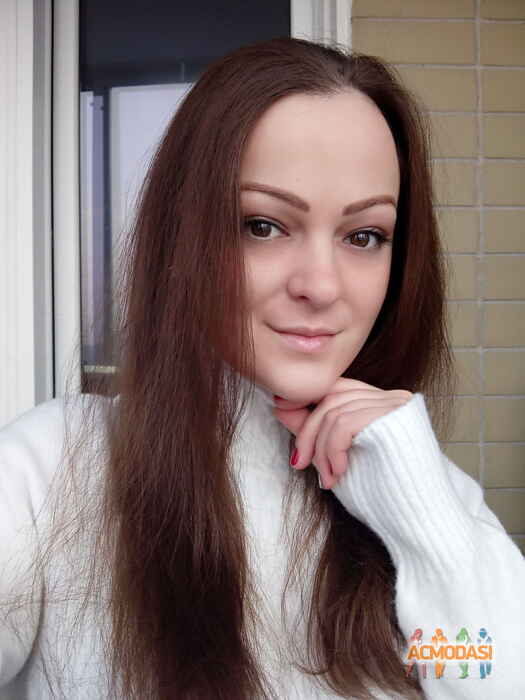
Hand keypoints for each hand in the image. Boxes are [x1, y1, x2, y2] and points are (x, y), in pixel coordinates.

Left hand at [272, 378, 412, 489]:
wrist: (420, 520)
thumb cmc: (382, 494)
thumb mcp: (338, 457)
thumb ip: (314, 429)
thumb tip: (280, 405)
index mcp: (382, 403)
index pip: (335, 388)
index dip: (306, 403)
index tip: (286, 424)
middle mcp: (393, 397)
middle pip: (331, 396)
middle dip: (307, 431)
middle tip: (299, 462)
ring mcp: (397, 404)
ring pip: (334, 411)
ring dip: (321, 449)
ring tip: (327, 478)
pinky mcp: (396, 416)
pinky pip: (345, 424)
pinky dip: (332, 451)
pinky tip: (339, 473)